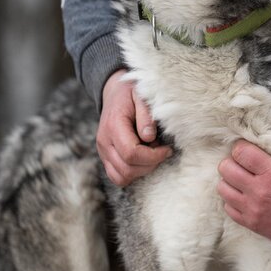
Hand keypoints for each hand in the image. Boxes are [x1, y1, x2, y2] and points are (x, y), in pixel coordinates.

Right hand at [97, 69, 171, 185]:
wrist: (114, 93)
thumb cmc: (131, 93)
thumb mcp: (141, 96)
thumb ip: (146, 115)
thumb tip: (149, 137)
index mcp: (113, 126)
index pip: (131, 153)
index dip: (153, 156)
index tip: (167, 149)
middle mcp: (104, 142)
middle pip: (127, 169)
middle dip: (150, 164)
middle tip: (162, 150)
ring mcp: (102, 152)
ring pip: (121, 177)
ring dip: (142, 170)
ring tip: (152, 153)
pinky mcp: (105, 157)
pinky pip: (117, 176)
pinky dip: (133, 173)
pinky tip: (144, 159)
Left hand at [218, 134, 270, 257]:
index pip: (242, 152)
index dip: (241, 146)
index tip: (248, 147)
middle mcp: (259, 191)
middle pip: (226, 168)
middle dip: (232, 161)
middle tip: (243, 162)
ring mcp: (253, 209)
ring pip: (223, 188)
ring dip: (230, 180)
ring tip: (242, 178)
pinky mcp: (251, 224)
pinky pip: (228, 207)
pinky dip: (232, 199)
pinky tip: (244, 195)